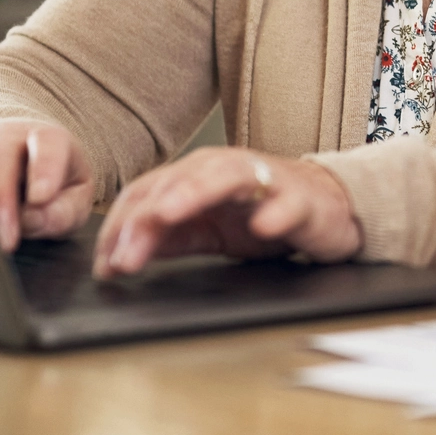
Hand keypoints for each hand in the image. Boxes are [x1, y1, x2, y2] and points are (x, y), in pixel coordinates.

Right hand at [0, 119, 94, 252]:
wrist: (23, 159)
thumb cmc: (53, 181)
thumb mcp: (75, 195)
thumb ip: (65, 210)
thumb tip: (34, 220)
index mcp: (47, 138)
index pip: (47, 144)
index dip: (44, 170)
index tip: (41, 198)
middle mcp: (5, 138)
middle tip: (4, 239)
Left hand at [91, 148, 362, 277]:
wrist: (330, 209)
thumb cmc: (266, 213)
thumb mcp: (207, 229)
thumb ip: (168, 236)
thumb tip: (117, 257)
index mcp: (198, 175)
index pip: (148, 192)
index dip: (121, 227)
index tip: (105, 264)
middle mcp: (226, 169)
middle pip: (178, 182)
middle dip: (146, 219)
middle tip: (125, 257)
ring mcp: (264, 182)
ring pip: (225, 177)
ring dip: (194, 193)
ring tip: (168, 214)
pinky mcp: (302, 200)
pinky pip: (287, 203)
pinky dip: (274, 212)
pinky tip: (261, 226)